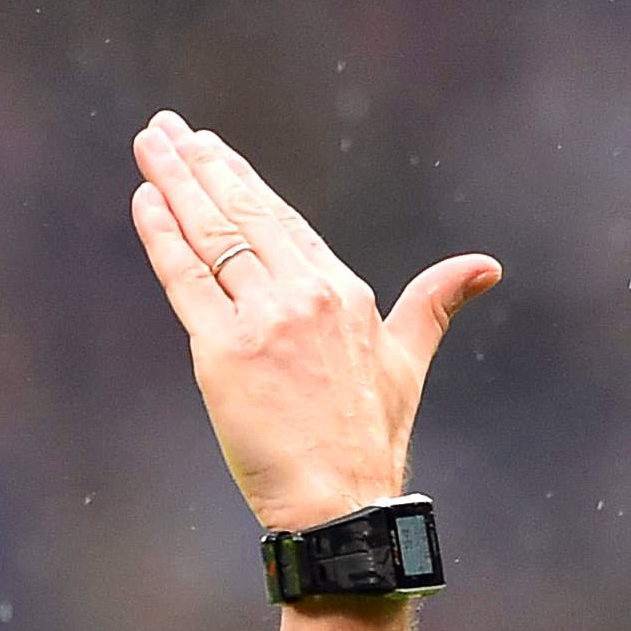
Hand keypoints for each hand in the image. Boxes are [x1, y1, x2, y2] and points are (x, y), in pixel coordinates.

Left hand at [128, 110, 498, 532]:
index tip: (212, 149)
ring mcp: (264, 319)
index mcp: (344, 291)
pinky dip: (162, 237)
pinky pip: (187, 279)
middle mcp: (305, 294)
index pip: (282, 220)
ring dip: (175, 184)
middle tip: (164, 130)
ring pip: (212, 235)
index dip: (244, 180)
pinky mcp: (224, 352)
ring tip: (151, 146)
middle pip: (243, 213)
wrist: (341, 501)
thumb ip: (434, 304)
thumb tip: (486, 266)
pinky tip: (145, 200)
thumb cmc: (371, 441)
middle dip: (200, 165)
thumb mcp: (407, 360)